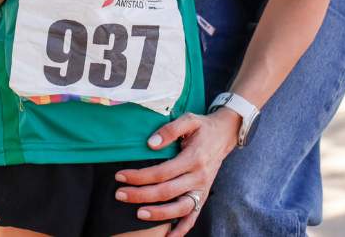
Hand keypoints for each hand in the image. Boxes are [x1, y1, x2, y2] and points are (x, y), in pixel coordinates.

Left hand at [115, 109, 241, 235]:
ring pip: (179, 208)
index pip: (161, 172)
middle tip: (119, 194)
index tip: (120, 176)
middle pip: (166, 192)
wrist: (225, 135)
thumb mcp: (189, 119)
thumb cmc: (202, 127)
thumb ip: (170, 130)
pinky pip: (193, 217)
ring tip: (139, 214)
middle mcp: (198, 177)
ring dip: (158, 214)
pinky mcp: (203, 196)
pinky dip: (181, 229)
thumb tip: (150, 144)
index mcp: (193, 158)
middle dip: (140, 195)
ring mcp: (202, 189)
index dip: (139, 176)